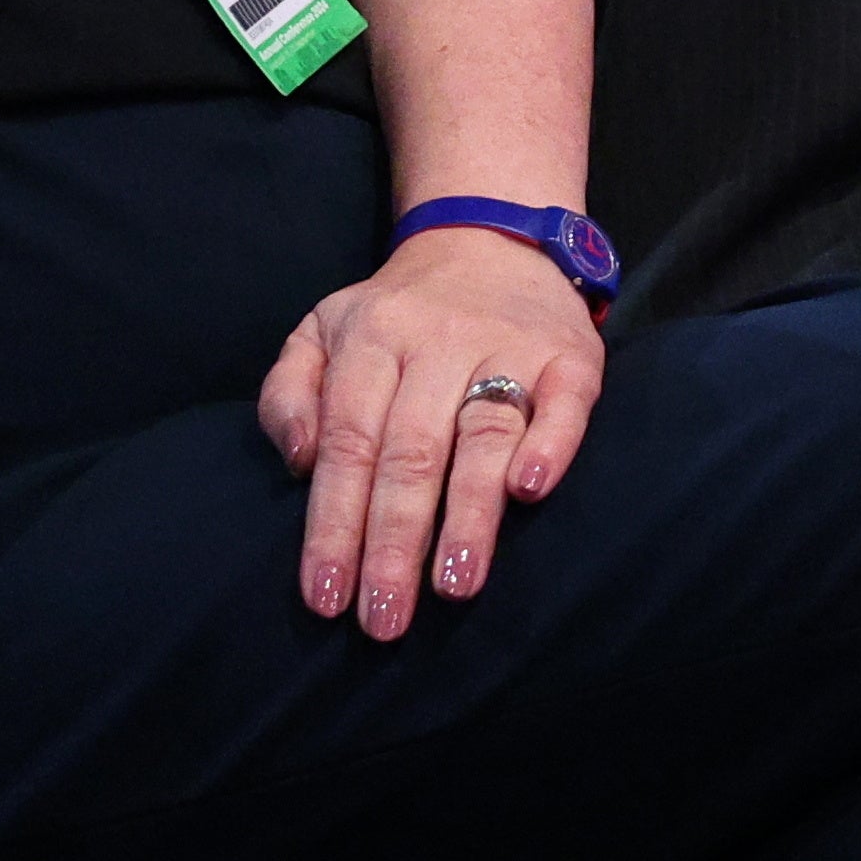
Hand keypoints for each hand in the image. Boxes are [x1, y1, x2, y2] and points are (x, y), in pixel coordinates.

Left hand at [256, 226, 606, 637]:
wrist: (492, 238)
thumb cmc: (397, 314)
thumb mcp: (321, 330)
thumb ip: (288, 392)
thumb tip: (299, 461)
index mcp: (374, 339)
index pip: (350, 441)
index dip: (335, 523)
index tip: (326, 598)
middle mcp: (440, 341)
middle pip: (412, 450)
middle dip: (394, 542)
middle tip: (383, 621)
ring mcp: (509, 345)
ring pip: (485, 433)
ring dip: (469, 512)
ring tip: (454, 585)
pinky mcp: (571, 356)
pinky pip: (564, 402)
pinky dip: (550, 445)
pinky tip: (531, 491)